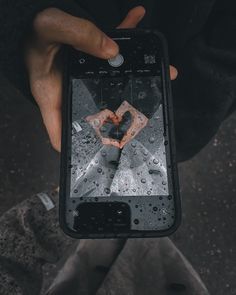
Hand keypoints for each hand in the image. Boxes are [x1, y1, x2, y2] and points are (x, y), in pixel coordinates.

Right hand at [25, 6, 176, 151]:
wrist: (35, 17)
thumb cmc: (33, 28)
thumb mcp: (50, 27)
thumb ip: (78, 35)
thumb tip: (112, 51)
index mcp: (54, 96)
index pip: (61, 131)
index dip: (79, 147)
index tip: (104, 153)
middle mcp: (71, 91)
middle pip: (100, 110)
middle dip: (126, 111)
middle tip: (148, 109)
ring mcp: (83, 79)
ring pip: (114, 83)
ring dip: (137, 73)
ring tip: (163, 69)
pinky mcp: (90, 63)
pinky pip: (113, 56)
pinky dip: (126, 40)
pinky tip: (137, 21)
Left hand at [115, 101, 147, 148]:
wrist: (148, 96)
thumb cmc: (140, 100)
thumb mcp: (127, 104)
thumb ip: (120, 111)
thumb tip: (116, 116)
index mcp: (138, 121)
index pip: (130, 133)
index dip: (125, 140)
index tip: (121, 144)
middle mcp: (141, 123)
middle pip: (133, 135)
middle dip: (127, 140)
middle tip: (121, 144)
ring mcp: (143, 122)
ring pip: (135, 132)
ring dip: (129, 136)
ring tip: (123, 140)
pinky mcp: (143, 120)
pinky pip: (136, 129)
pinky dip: (131, 132)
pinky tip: (128, 132)